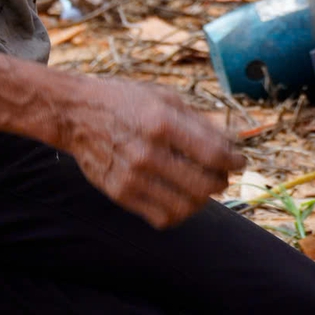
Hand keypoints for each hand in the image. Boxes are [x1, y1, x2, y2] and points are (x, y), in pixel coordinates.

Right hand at [57, 75, 244, 227]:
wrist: (76, 115)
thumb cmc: (126, 101)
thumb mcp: (165, 97)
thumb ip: (200, 121)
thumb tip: (234, 141)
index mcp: (162, 122)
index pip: (214, 154)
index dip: (234, 162)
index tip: (239, 162)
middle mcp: (148, 152)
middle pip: (204, 184)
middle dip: (222, 181)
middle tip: (222, 175)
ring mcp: (132, 176)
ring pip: (186, 206)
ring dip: (203, 200)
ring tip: (202, 187)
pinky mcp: (120, 194)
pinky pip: (162, 217)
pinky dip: (180, 212)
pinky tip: (180, 197)